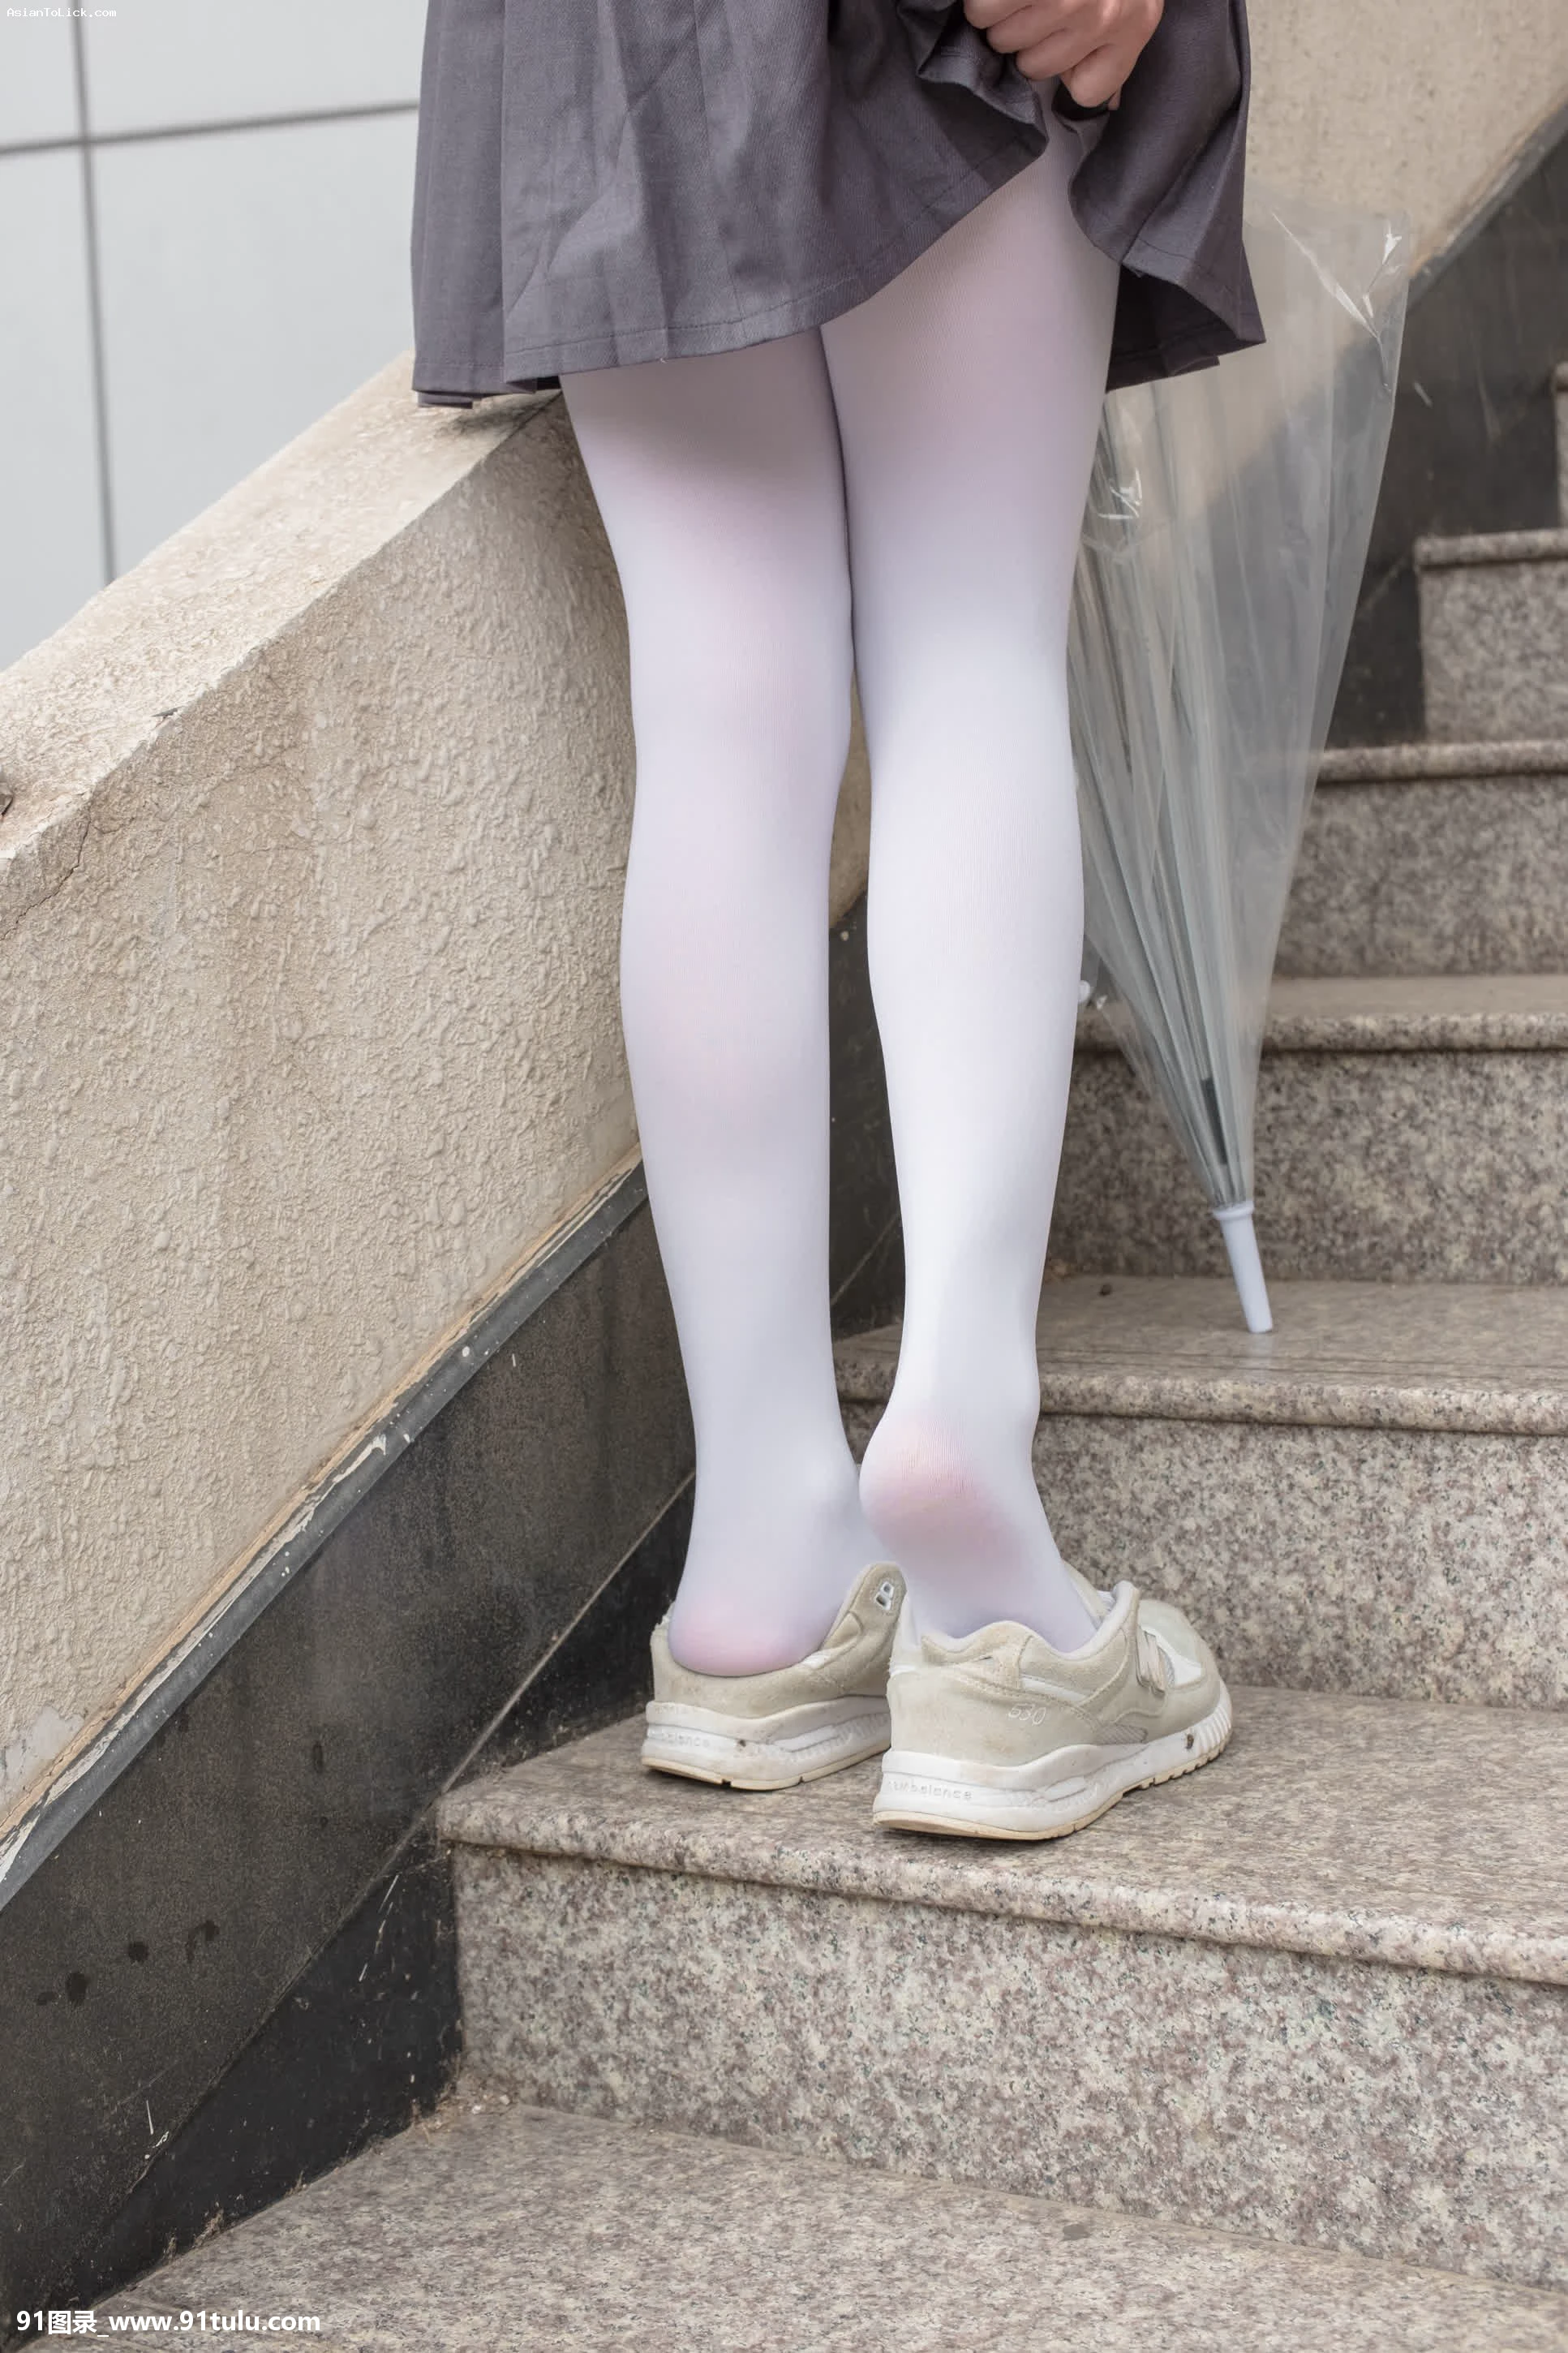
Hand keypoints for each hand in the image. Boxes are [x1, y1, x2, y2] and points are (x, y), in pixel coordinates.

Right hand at [961, 0, 1162, 108]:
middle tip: (1033, 0)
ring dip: (999, 15)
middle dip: (1027, 35)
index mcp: (1135, 22)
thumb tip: (1106, 99)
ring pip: (1006, 41)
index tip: (1065, 41)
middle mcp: (1105, 14)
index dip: (1068, 68)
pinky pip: (985, 11)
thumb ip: (1114, 45)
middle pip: (1036, 68)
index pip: (1088, 91)